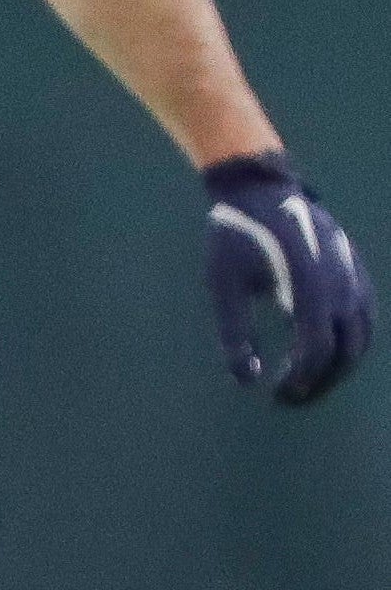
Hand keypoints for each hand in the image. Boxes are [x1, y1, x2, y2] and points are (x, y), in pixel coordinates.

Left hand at [204, 151, 372, 403]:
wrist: (260, 190)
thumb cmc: (235, 237)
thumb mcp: (224, 286)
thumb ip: (235, 334)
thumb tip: (247, 380)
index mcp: (309, 285)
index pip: (316, 349)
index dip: (299, 380)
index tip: (275, 395)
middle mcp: (341, 282)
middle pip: (345, 351)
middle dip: (319, 382)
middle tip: (289, 399)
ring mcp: (354, 276)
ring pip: (360, 338)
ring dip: (336, 367)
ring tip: (304, 382)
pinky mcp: (355, 272)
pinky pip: (364, 318)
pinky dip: (348, 344)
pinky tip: (320, 355)